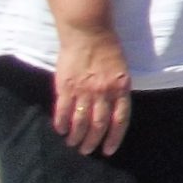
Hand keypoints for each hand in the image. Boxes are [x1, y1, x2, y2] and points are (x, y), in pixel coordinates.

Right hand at [53, 25, 131, 154]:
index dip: (114, 137)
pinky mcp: (66, 86)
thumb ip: (118, 90)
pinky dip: (61, 123)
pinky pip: (62, 110)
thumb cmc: (108, 50)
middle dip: (92, 141)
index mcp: (121, 87)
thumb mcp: (122, 70)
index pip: (120, 119)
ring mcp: (84, 90)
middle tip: (86, 150)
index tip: (108, 150)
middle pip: (99, 124)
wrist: (89, 32)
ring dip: (76, 136)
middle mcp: (104, 91)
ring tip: (73, 144)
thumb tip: (113, 112)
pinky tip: (60, 130)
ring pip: (80, 121)